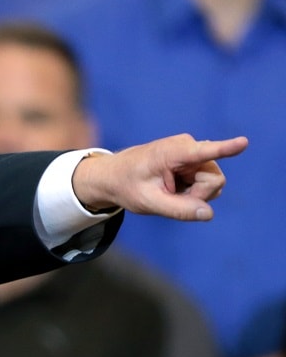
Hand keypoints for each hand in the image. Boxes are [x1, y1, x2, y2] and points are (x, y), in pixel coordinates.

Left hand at [72, 134, 246, 220]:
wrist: (114, 176)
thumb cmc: (127, 186)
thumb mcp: (148, 202)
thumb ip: (178, 210)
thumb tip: (208, 214)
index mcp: (172, 152)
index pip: (204, 151)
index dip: (225, 148)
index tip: (243, 142)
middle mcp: (188, 147)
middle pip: (214, 181)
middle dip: (197, 196)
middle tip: (169, 197)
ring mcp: (194, 154)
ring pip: (213, 183)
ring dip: (194, 195)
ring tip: (169, 191)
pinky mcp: (196, 161)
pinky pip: (207, 183)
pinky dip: (192, 192)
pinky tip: (174, 188)